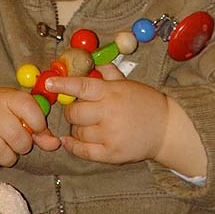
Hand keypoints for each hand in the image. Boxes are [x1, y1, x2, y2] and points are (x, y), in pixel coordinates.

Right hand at [0, 87, 60, 170]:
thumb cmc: (3, 114)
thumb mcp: (22, 113)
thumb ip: (40, 129)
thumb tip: (55, 143)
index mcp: (9, 96)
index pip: (29, 108)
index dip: (38, 124)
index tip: (36, 129)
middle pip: (16, 135)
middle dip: (23, 145)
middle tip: (19, 143)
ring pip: (0, 152)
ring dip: (8, 158)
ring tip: (6, 150)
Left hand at [46, 64, 168, 164]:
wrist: (166, 128)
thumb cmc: (144, 102)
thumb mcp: (127, 83)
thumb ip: (107, 72)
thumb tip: (91, 59)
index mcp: (111, 92)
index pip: (81, 86)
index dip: (62, 84)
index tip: (48, 82)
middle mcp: (108, 113)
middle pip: (74, 112)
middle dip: (71, 110)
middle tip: (77, 109)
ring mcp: (109, 135)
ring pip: (77, 131)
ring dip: (77, 127)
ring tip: (87, 124)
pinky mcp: (111, 154)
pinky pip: (83, 151)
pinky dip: (73, 145)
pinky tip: (69, 140)